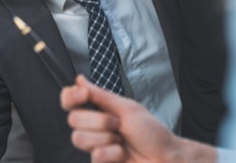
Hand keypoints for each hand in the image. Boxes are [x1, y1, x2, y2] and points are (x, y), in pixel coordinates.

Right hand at [61, 75, 215, 162]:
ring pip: (79, 138)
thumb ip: (100, 96)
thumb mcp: (127, 108)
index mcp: (100, 109)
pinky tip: (123, 154)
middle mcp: (94, 126)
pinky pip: (95, 155)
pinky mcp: (100, 161)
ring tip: (121, 141)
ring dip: (105, 138)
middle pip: (73, 119)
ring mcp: (96, 145)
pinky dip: (113, 154)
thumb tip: (79, 80)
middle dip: (98, 121)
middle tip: (118, 124)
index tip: (84, 95)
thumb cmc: (152, 132)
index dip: (70, 97)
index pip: (70, 101)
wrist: (166, 159)